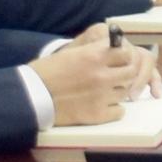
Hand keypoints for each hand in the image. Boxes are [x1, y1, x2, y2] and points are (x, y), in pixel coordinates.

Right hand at [37, 27, 153, 123]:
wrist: (30, 97)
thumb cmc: (46, 71)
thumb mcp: (70, 52)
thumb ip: (93, 50)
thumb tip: (113, 47)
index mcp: (94, 55)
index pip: (125, 51)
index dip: (123, 55)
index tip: (118, 58)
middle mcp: (102, 74)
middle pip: (131, 71)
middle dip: (125, 72)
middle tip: (116, 75)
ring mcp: (102, 95)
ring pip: (125, 91)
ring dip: (118, 90)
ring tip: (105, 91)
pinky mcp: (97, 114)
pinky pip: (119, 111)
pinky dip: (114, 109)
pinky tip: (103, 105)